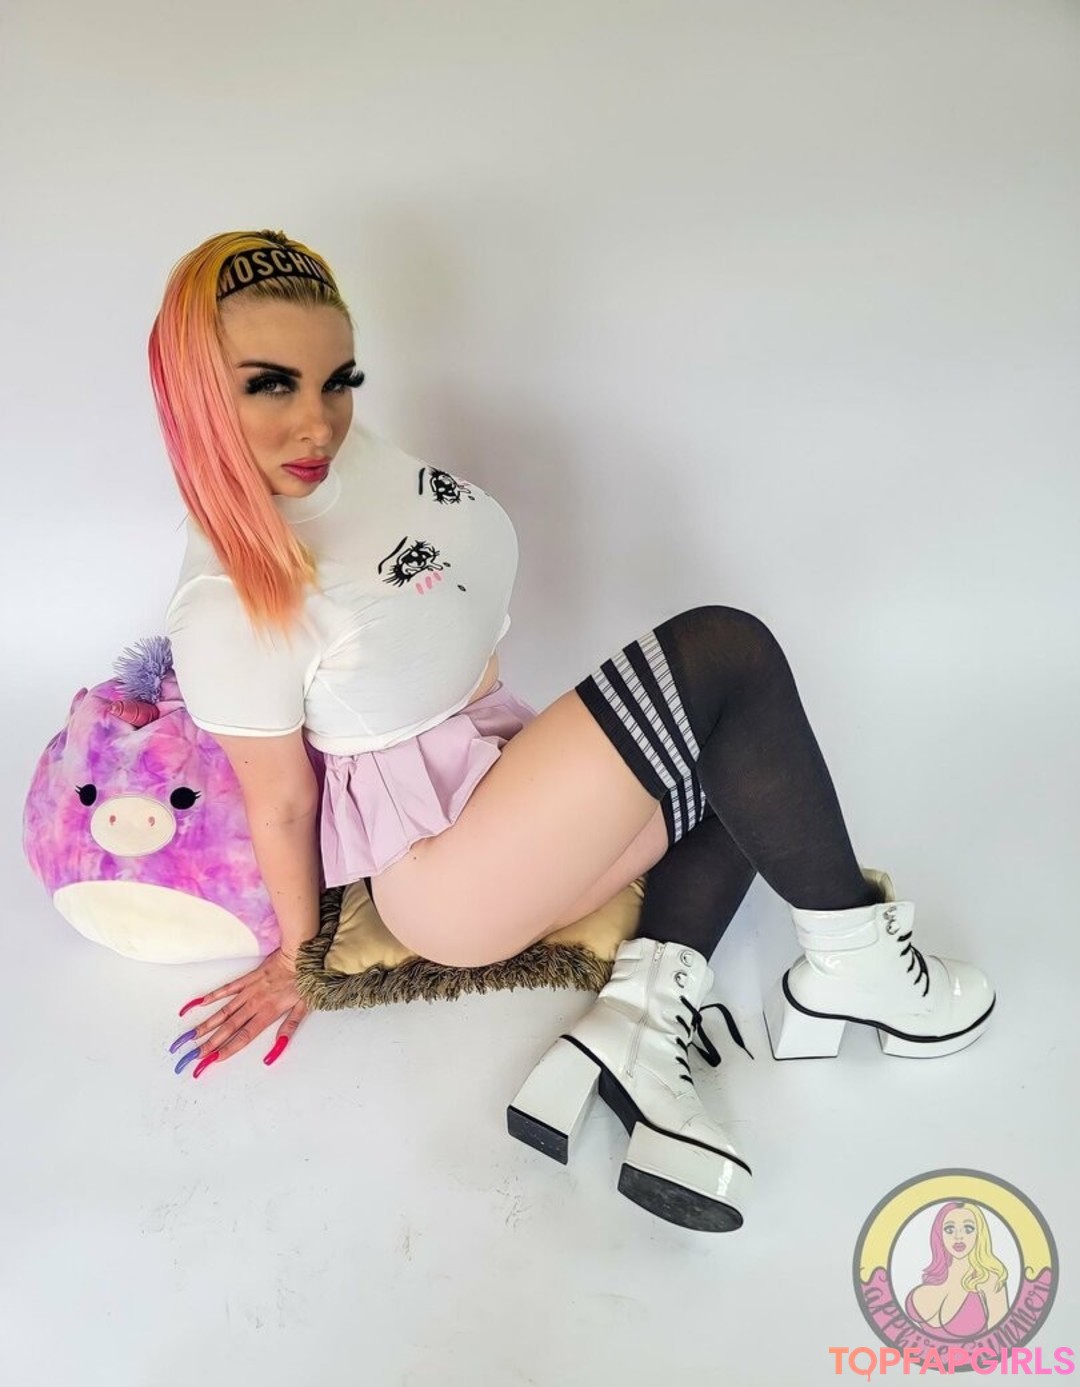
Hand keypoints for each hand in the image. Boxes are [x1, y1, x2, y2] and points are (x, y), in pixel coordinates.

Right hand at [168, 949, 307, 1077]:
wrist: (299, 955)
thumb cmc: (303, 981)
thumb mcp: (303, 1007)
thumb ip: (289, 1028)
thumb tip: (278, 1048)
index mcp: (268, 1013)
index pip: (244, 1036)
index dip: (228, 1049)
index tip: (213, 1059)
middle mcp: (254, 1004)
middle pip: (229, 1027)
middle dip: (211, 1042)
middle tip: (195, 1054)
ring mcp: (248, 991)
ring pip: (224, 1011)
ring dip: (207, 1024)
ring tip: (191, 1035)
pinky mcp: (247, 979)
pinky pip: (227, 989)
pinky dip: (212, 996)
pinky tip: (199, 1004)